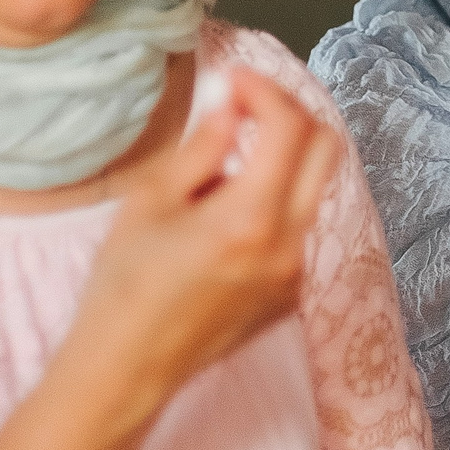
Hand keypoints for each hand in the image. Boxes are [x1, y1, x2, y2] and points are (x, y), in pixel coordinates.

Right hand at [64, 66, 340, 428]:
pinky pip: (297, 230)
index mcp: (252, 218)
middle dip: (289, 116)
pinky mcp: (290, 295)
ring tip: (221, 168)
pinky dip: (273, 204)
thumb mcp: (152, 201)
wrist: (125, 368)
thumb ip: (203, 145)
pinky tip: (223, 218)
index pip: (290, 127)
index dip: (264, 90)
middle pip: (325, 150)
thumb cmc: (124, 284)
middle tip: (245, 106)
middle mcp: (289, 246)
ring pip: (311, 190)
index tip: (232, 80)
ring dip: (280, 161)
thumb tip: (232, 100)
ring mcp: (295, 275)